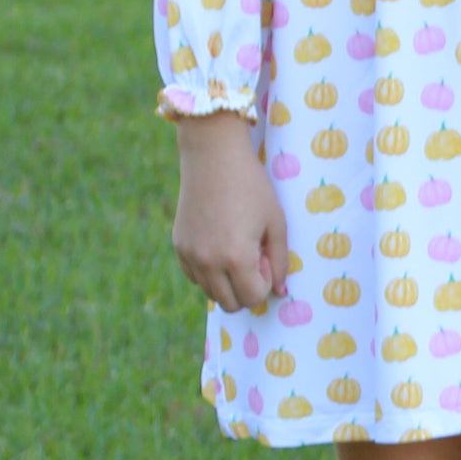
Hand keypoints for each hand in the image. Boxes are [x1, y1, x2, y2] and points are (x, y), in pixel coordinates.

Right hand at [172, 112, 288, 312]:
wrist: (213, 156)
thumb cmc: (252, 186)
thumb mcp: (276, 221)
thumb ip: (280, 260)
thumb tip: (282, 292)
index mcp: (236, 257)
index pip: (253, 298)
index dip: (265, 282)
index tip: (265, 256)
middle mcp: (208, 262)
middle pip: (230, 303)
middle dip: (246, 288)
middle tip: (253, 255)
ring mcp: (189, 255)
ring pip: (210, 293)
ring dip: (227, 281)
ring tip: (236, 247)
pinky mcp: (178, 246)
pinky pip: (195, 276)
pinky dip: (209, 271)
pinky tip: (219, 242)